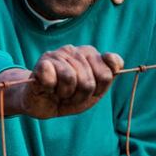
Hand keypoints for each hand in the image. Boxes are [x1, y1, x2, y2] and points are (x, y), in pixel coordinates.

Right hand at [0, 45, 122, 118]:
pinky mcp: (41, 63)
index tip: (92, 91)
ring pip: (70, 78)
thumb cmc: (67, 97)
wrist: (40, 105)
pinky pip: (51, 77)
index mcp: (89, 54)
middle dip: (80, 96)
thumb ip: (108, 76)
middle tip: (70, 96)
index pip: (107, 71)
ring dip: (65, 94)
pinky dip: (50, 89)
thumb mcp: (94, 92)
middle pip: (90, 80)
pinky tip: (47, 88)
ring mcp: (56, 55)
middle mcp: (73, 50)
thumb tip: (114, 60)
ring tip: (59, 93)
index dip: (100, 88)